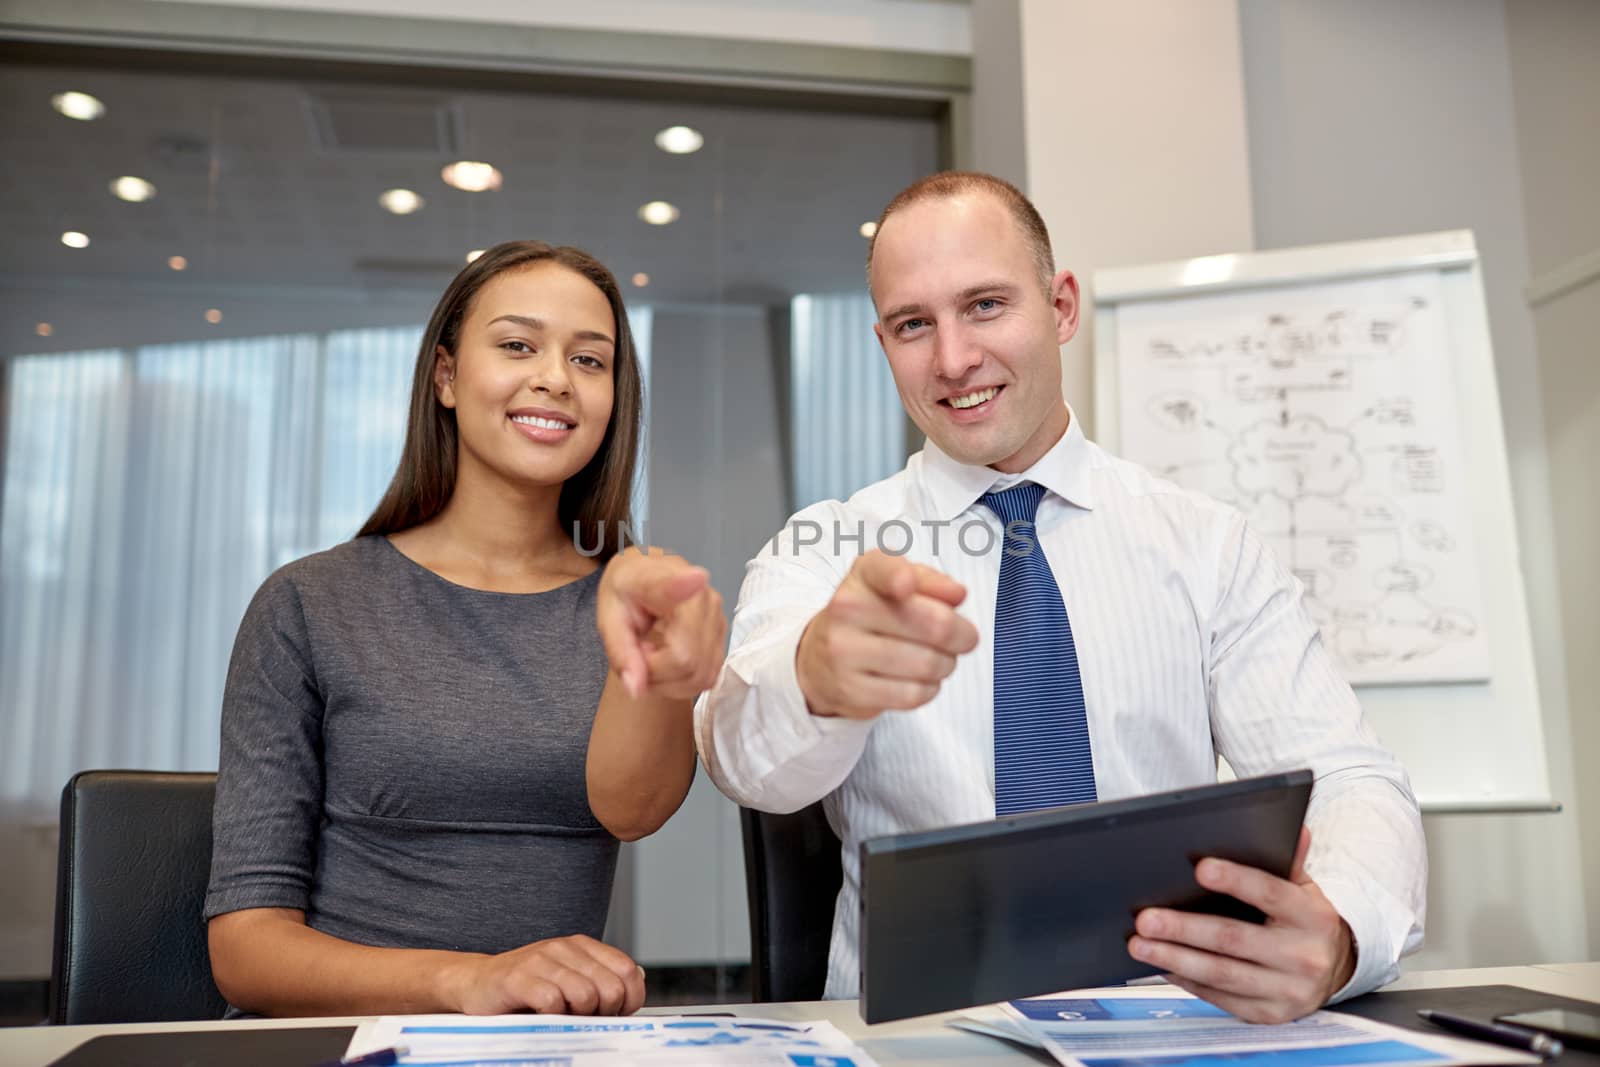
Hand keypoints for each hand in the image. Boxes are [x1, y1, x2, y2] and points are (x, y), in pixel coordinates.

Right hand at [441, 934, 646, 1014]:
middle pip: (611, 988)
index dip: (629, 1000)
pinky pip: (552, 1002)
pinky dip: (551, 1017)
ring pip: (585, 995)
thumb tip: (637, 979)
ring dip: (576, 1017)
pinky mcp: (519, 977)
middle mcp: (564, 948)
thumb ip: (600, 978)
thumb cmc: (526, 987)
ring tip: (559, 1017)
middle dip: (603, 1013)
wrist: (477, 983)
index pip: (627, 970)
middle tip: (582, 1019)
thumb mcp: (568, 978)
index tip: (614, 1015)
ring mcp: (541, 960)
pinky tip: (540, 1015)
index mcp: (582, 946)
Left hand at [598, 547, 725, 698]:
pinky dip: (681, 680)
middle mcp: (709, 603)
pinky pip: (706, 677)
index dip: (677, 650)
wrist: (641, 577)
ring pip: (701, 678)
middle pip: (689, 667)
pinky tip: (664, 659)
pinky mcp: (721, 638)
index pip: (681, 644)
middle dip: (656, 674)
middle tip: (637, 651)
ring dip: (668, 681)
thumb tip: (636, 690)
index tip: (691, 591)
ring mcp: (719, 621)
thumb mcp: (609, 616)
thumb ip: (621, 652)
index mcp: (679, 587)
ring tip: (649, 655)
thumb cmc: (624, 592)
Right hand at [796, 549, 979, 719]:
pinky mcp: (851, 690)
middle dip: (962, 635)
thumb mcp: (897, 585)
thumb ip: (931, 581)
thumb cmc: (873, 615)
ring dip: (946, 664)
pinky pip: (913, 694)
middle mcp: (847, 608)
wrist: (822, 660)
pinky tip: (921, 679)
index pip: (881, 569)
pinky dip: (930, 689)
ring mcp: (844, 651)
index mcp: (864, 575)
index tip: (906, 586)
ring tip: (938, 659)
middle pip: (935, 624)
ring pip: (928, 664)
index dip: (898, 577)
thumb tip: (956, 593)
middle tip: (964, 638)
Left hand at [1127, 827, 1355, 1023]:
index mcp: (1313, 916)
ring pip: (1222, 973)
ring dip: (1175, 959)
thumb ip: (1289, 860)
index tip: (1199, 868)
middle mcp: (1304, 956)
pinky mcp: (1269, 1014)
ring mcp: (1287, 990)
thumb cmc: (1303, 920)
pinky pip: (1220, 997)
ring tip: (1140, 945)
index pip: (1271, 893)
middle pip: (1234, 939)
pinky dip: (1187, 981)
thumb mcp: (1304, 888)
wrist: (1333, 970)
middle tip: (1145, 919)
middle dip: (1184, 929)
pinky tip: (1162, 965)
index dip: (1235, 880)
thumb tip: (1293, 826)